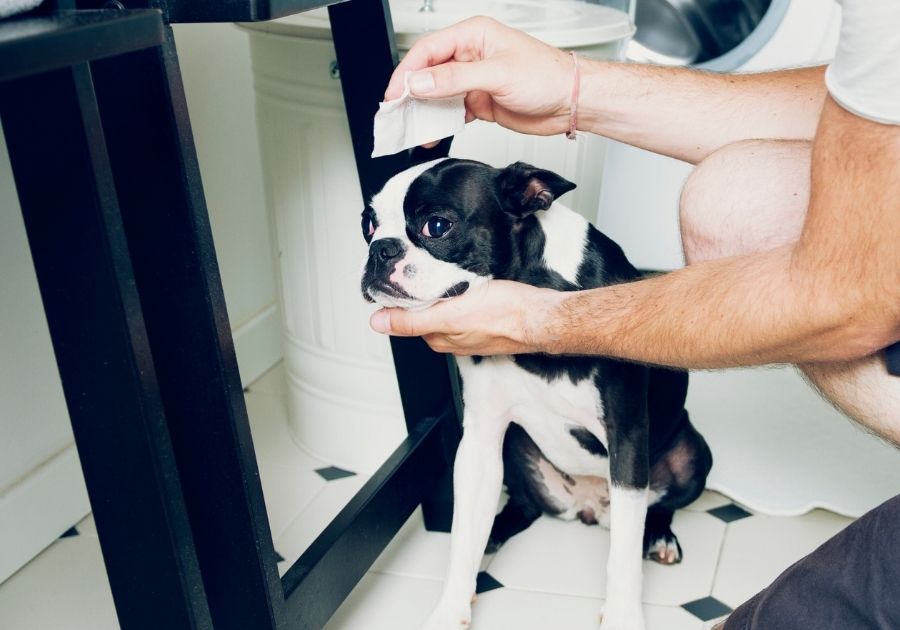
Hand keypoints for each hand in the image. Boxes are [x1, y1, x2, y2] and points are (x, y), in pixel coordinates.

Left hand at [368, 279, 560, 354]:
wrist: (540, 315)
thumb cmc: (502, 314)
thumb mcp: (449, 314)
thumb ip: (411, 320)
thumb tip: (376, 323)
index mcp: (437, 338)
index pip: (407, 316)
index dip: (402, 295)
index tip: (403, 275)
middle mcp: (451, 338)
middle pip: (425, 310)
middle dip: (423, 291)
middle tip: (427, 267)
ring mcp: (469, 330)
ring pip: (445, 306)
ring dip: (443, 290)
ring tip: (450, 274)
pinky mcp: (485, 320)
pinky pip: (464, 305)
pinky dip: (461, 293)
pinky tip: (469, 283)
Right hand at [384, 17, 573, 136]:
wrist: (570, 102)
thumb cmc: (547, 75)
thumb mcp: (497, 74)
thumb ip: (455, 79)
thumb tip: (422, 82)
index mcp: (473, 36)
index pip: (428, 50)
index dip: (408, 72)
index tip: (395, 94)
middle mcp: (471, 56)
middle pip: (428, 72)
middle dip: (410, 93)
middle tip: (396, 113)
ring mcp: (474, 80)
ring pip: (437, 94)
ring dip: (423, 111)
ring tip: (410, 127)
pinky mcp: (479, 102)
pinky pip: (451, 112)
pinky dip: (440, 124)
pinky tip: (432, 134)